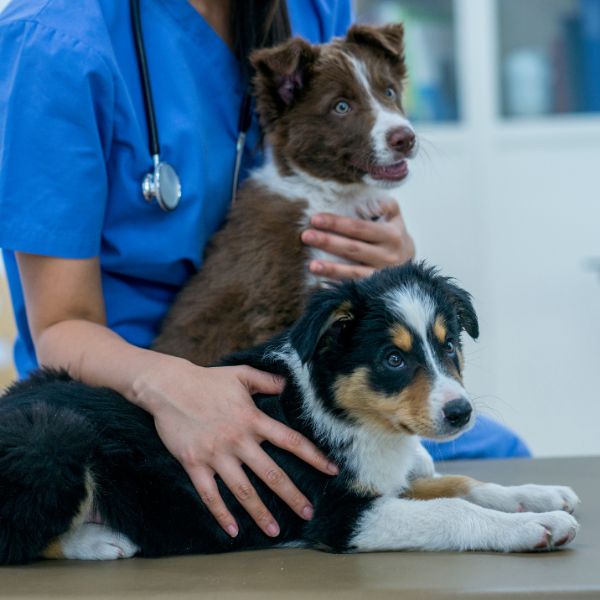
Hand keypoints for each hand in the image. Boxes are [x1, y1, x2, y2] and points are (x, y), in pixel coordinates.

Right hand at [132, 357, 337, 537]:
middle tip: (308, 513)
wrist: (169, 387)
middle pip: (271, 474)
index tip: (331, 470)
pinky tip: (233, 530)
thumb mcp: (241, 373)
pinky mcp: (194, 464)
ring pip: (243, 490)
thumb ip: (267, 380)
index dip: (313, 457)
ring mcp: (216, 455)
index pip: (290, 441)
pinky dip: (222, 514)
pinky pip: (210, 495)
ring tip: (274, 531)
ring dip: (260, 512)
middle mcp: (238, 440)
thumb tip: (288, 385)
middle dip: (292, 496)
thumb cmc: (207, 380)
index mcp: (253, 419)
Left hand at [300, 200, 414, 280]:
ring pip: (354, 271)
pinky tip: (321, 280)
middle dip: (328, 242)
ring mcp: (381, 274)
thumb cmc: (394, 236)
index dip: (337, 223)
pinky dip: (338, 283)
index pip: (360, 228)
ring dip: (331, 268)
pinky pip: (354, 285)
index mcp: (391, 234)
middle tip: (306, 236)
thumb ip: (382, 204)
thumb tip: (362, 194)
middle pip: (353, 248)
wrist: (410, 265)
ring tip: (311, 265)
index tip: (315, 218)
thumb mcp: (394, 217)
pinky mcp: (375, 288)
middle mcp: (388, 255)